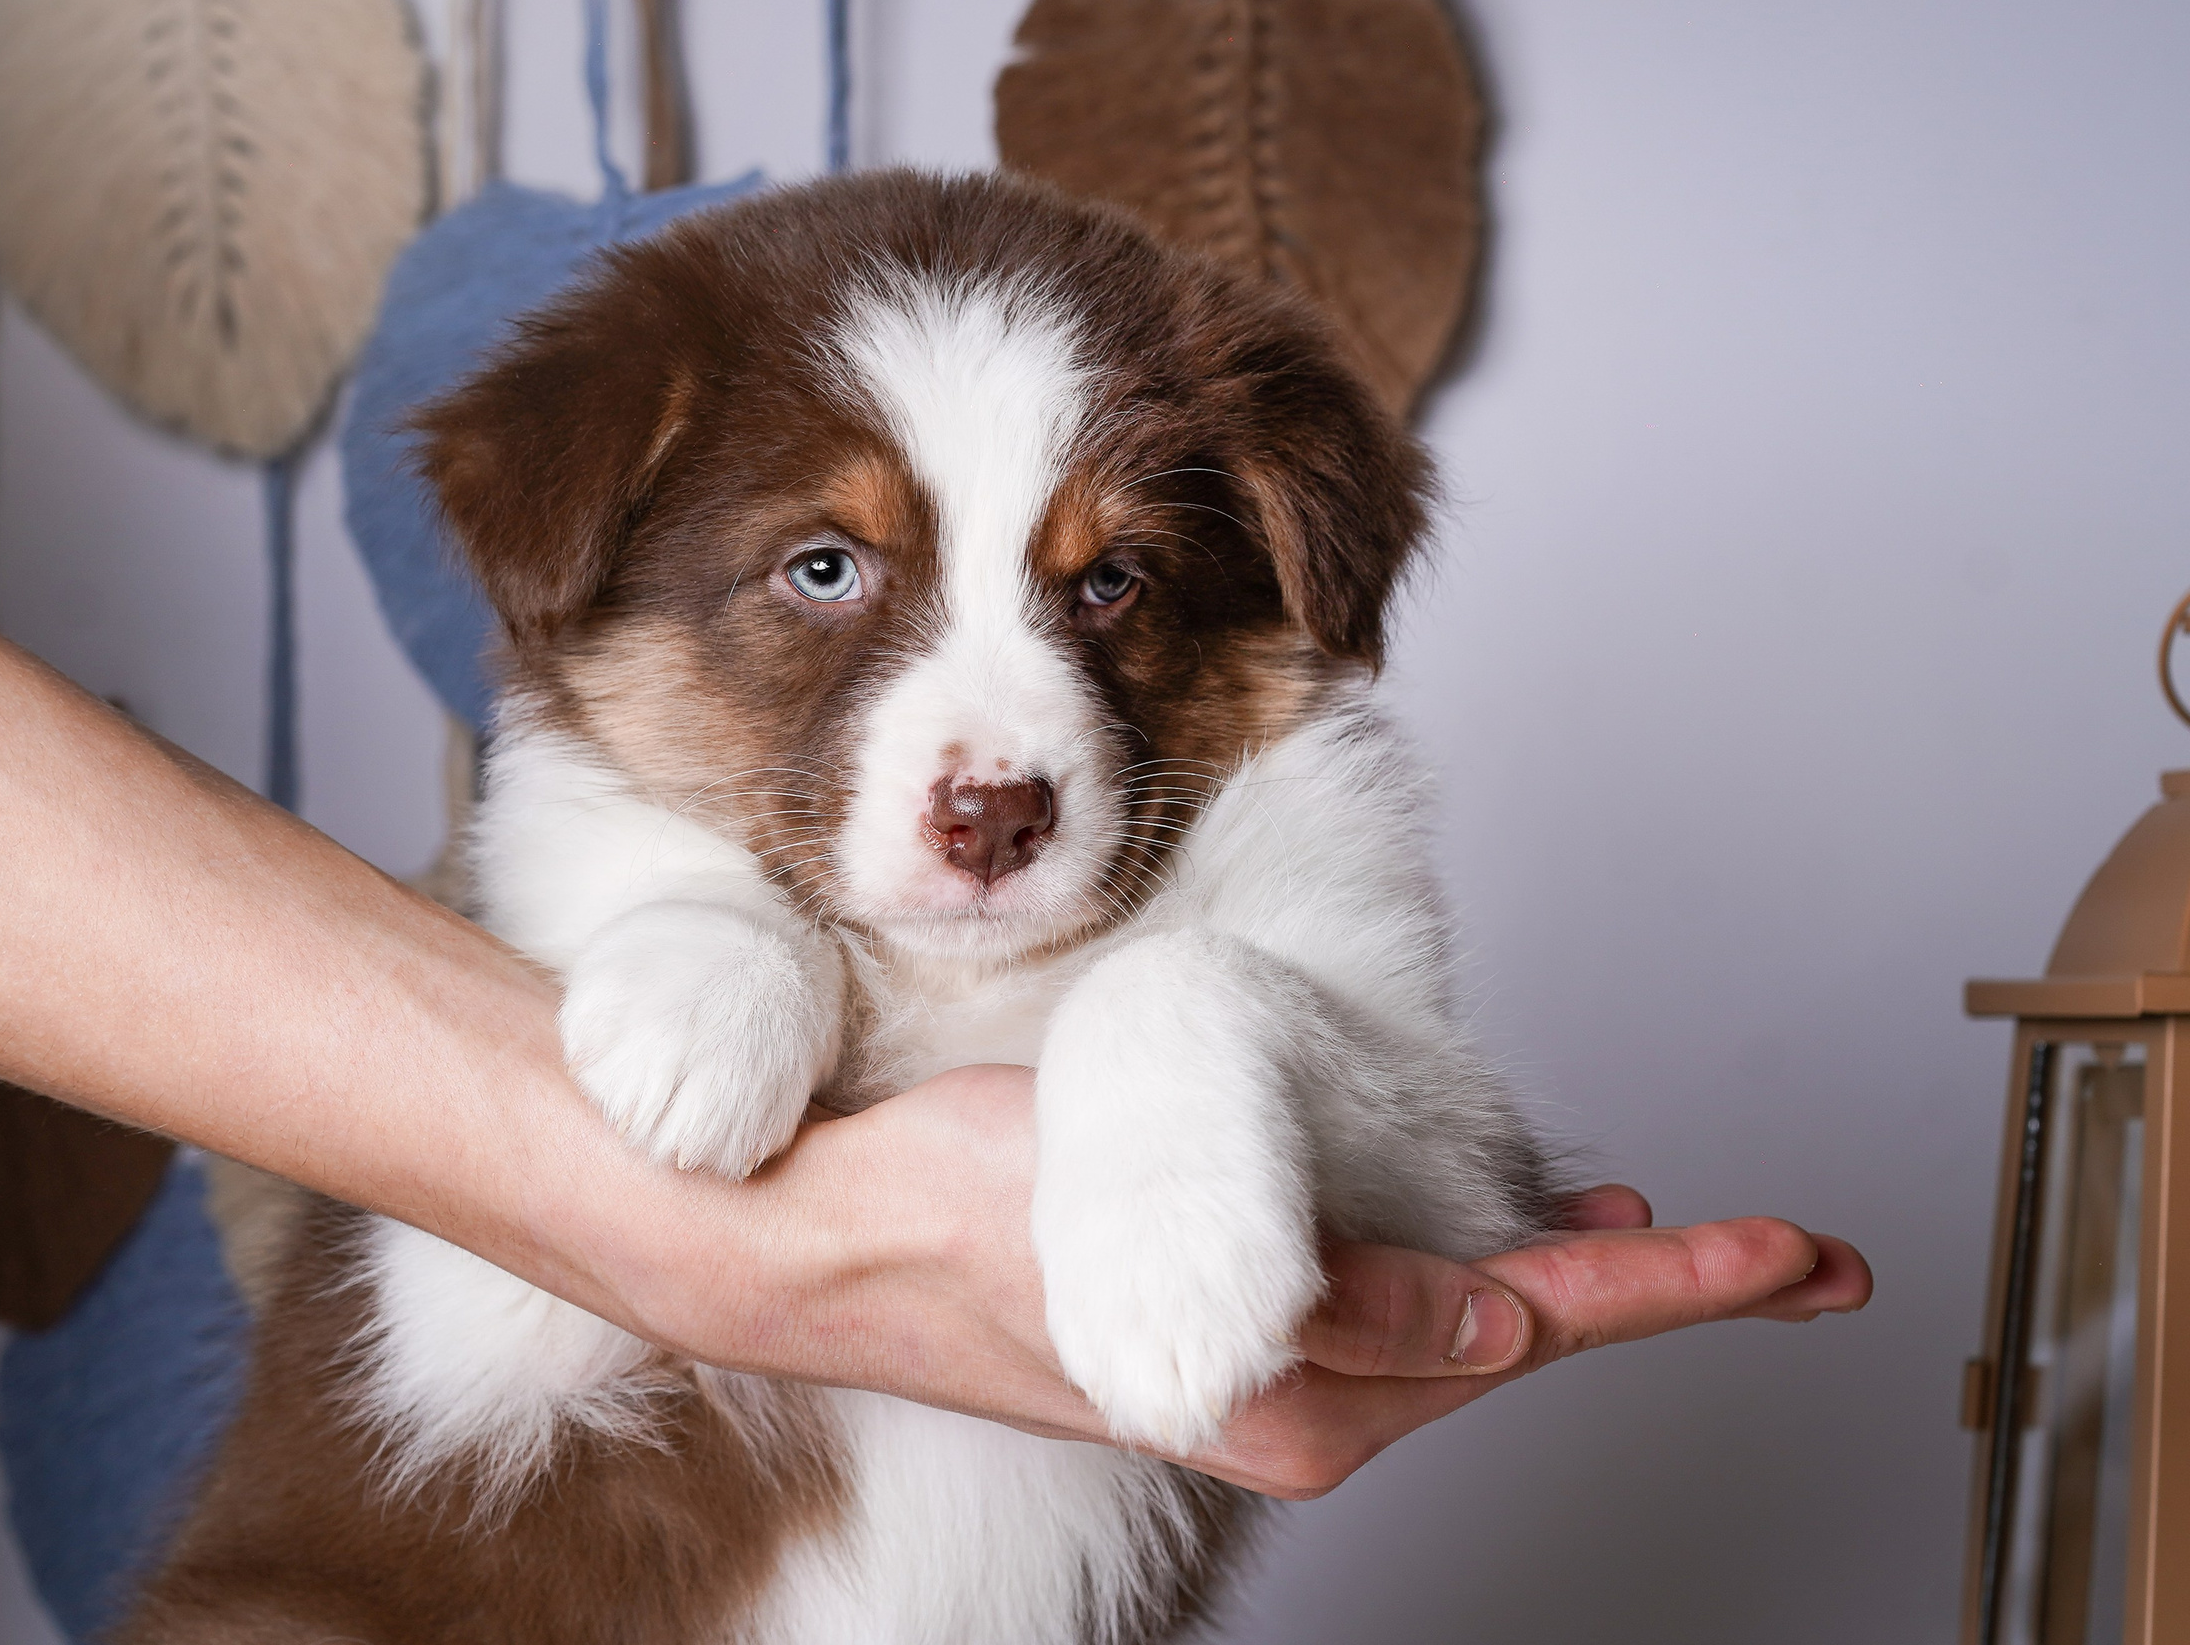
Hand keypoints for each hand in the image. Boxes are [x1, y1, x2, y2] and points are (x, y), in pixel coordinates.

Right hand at [656, 1068, 1869, 1502]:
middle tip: (1798, 1258)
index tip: (1794, 1255)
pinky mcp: (1230, 1342)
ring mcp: (1269, 1379)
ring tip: (1662, 1234)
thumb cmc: (961, 1223)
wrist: (826, 1244)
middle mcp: (1303, 1401)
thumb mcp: (1166, 1237)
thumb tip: (1502, 1337)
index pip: (1540, 1325)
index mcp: (1300, 1386)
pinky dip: (1478, 1286)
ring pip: (1473, 1331)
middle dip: (1664, 1290)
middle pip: (1531, 1336)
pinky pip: (1399, 1322)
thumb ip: (1352, 1303)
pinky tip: (1499, 1257)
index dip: (1682, 1285)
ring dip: (1577, 1282)